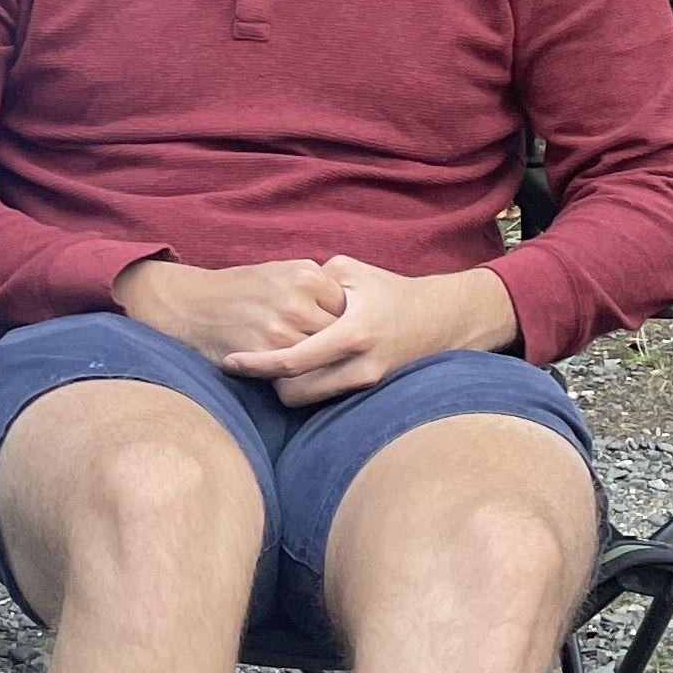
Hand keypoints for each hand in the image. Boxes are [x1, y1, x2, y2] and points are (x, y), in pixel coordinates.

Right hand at [120, 255, 351, 373]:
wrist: (193, 305)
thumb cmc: (243, 289)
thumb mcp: (284, 273)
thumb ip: (317, 288)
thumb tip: (354, 311)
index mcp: (306, 274)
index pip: (348, 306)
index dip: (344, 321)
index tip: (340, 329)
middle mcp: (297, 300)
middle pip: (340, 332)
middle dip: (338, 344)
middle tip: (335, 352)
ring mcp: (282, 330)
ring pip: (323, 357)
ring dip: (323, 364)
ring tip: (318, 365)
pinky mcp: (266, 356)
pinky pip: (300, 375)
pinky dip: (303, 377)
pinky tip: (297, 374)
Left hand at [230, 258, 518, 405]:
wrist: (443, 320)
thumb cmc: (391, 291)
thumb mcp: (351, 271)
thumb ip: (312, 279)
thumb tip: (277, 291)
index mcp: (353, 332)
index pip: (292, 360)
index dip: (256, 364)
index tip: (229, 361)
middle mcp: (360, 366)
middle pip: (294, 393)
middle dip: (267, 382)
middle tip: (247, 363)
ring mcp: (367, 384)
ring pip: (307, 401)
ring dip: (284, 388)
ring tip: (271, 365)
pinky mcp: (369, 392)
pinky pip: (324, 398)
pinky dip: (305, 387)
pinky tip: (296, 370)